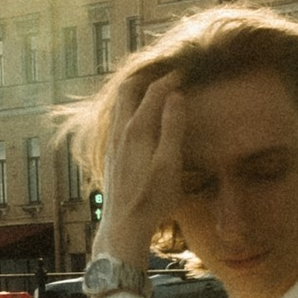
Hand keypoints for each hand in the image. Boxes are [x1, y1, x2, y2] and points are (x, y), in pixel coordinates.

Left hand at [101, 72, 188, 266]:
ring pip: (119, 103)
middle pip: (127, 90)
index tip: (185, 71)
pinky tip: (138, 117)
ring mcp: (113, 141)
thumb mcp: (169, 163)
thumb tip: (175, 96)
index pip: (154, 92)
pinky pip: (117, 118)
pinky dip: (129, 107)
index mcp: (137, 129)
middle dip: (146, 76)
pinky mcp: (111, 153)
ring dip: (135, 91)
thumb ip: (172, 127)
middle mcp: (120, 130)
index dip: (170, 78)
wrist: (124, 225)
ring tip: (151, 87)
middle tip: (164, 72)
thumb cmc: (152, 197)